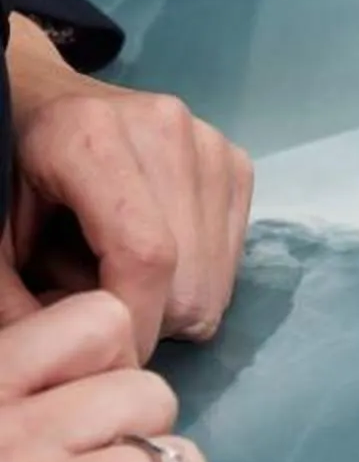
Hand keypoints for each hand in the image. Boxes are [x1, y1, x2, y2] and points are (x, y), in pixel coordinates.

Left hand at [4, 19, 251, 357]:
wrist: (46, 100)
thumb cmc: (14, 168)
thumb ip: (10, 301)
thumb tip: (56, 362)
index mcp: (91, 136)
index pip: (145, 255)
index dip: (134, 322)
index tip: (107, 355)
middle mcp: (164, 130)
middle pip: (188, 279)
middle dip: (148, 321)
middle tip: (98, 307)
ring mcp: (208, 143)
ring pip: (215, 281)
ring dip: (171, 303)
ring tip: (119, 274)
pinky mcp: (234, 161)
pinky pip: (231, 261)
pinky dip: (195, 280)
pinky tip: (152, 255)